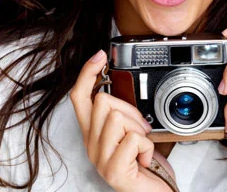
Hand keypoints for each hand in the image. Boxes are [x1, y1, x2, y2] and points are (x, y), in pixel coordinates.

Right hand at [70, 50, 175, 191]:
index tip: (100, 56)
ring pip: (117, 117)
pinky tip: (144, 159)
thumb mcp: (130, 132)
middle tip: (140, 130)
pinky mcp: (113, 170)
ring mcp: (100, 159)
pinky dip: (147, 146)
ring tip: (142, 146)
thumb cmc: (145, 164)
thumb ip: (120, 114)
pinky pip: (133, 139)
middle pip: (103, 102)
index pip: (80, 97)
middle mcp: (91, 145)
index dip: (87, 73)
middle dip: (130, 111)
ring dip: (139, 129)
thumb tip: (118, 87)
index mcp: (93, 133)